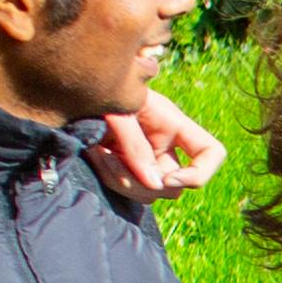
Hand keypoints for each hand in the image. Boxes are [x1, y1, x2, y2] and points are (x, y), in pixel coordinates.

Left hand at [88, 88, 225, 201]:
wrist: (70, 89)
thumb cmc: (98, 91)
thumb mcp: (119, 113)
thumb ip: (137, 147)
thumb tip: (156, 184)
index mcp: (173, 126)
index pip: (211, 153)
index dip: (200, 172)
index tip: (168, 179)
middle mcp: (165, 146)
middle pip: (176, 184)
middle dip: (145, 182)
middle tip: (114, 161)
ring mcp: (144, 160)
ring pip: (150, 193)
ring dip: (123, 181)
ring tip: (99, 154)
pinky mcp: (123, 169)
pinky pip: (127, 190)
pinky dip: (110, 178)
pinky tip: (95, 156)